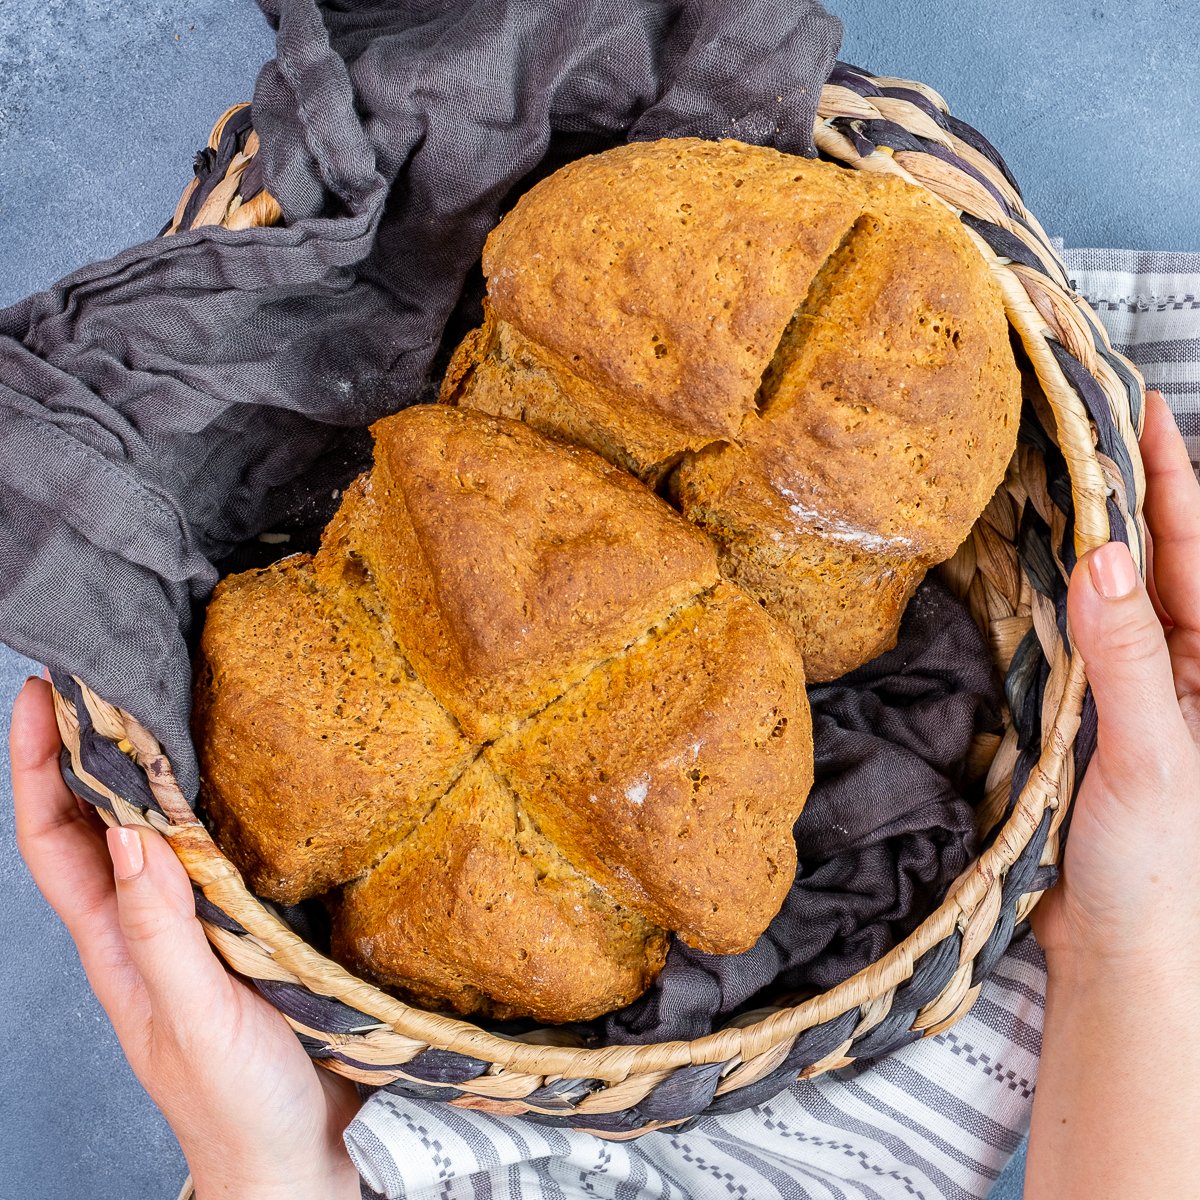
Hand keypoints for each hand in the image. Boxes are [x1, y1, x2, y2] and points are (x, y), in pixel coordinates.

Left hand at [11, 678, 361, 1199]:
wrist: (296, 1158)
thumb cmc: (236, 1104)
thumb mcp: (193, 1016)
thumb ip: (161, 929)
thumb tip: (131, 830)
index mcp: (116, 943)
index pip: (55, 841)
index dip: (38, 768)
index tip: (44, 696)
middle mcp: (146, 924)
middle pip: (97, 822)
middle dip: (86, 748)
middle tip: (106, 675)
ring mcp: (195, 927)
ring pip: (155, 832)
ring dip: (146, 769)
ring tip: (162, 704)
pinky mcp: (247, 930)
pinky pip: (215, 855)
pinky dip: (211, 806)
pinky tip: (237, 779)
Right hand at [1031, 389, 1199, 976]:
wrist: (1114, 950)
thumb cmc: (1160, 870)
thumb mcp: (1153, 757)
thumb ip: (1130, 658)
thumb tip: (1103, 555)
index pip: (1193, 548)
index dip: (1171, 472)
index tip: (1140, 402)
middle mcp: (1172, 666)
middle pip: (1146, 555)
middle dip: (1121, 484)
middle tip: (1081, 414)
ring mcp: (1121, 687)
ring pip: (1095, 591)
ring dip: (1074, 531)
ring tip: (1045, 466)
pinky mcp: (1072, 711)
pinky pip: (1055, 635)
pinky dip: (1035, 592)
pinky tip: (1014, 559)